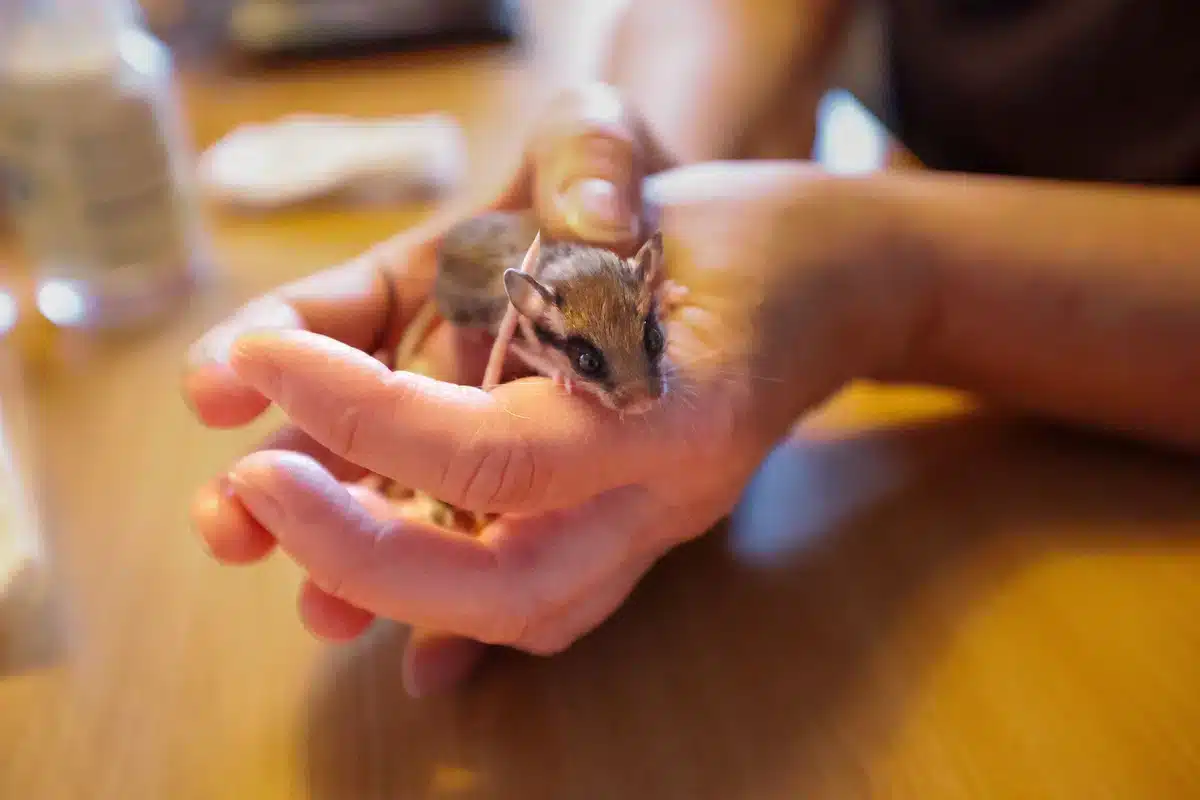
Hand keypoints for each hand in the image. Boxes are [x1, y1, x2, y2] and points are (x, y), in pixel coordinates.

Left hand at [208, 161, 927, 694]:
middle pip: (509, 588)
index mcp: (682, 413)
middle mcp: (669, 497)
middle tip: (252, 493)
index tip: (261, 359)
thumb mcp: (645, 184)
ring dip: (383, 588)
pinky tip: (365, 602)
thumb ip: (567, 198)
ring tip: (274, 528)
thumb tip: (519, 241)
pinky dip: (444, 606)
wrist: (833, 284)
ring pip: (521, 615)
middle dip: (359, 555)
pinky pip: (540, 600)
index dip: (365, 413)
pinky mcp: (632, 528)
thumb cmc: (740, 224)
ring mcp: (656, 527)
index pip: (500, 452)